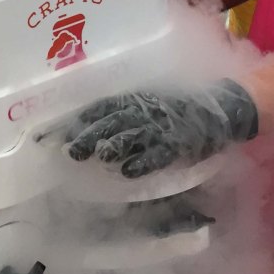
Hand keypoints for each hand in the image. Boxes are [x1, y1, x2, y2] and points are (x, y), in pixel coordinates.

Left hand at [64, 80, 258, 178]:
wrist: (225, 109)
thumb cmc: (180, 109)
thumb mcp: (149, 105)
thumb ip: (122, 115)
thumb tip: (86, 134)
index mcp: (135, 100)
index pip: (98, 108)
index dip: (75, 120)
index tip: (49, 134)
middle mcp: (145, 110)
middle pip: (111, 121)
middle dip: (89, 135)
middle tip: (67, 150)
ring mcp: (163, 125)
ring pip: (133, 135)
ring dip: (113, 146)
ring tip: (96, 158)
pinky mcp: (181, 142)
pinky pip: (161, 152)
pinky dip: (144, 161)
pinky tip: (129, 172)